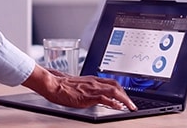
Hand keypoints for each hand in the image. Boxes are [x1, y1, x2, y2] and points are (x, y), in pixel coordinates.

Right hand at [22, 64, 136, 110]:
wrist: (54, 84)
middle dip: (126, 94)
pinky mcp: (88, 96)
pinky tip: (118, 107)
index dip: (121, 89)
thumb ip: (87, 88)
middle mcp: (95, 82)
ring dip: (124, 99)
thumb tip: (92, 94)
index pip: (112, 82)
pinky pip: (105, 98)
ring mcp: (92, 88)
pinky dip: (114, 102)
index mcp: (93, 79)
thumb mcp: (79, 85)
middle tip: (131, 103)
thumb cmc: (63, 85)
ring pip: (114, 90)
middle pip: (116, 85)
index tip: (126, 96)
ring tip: (130, 106)